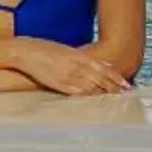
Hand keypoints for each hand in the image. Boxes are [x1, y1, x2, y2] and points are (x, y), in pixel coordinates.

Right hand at [13, 41, 129, 95]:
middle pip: (101, 79)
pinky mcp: (60, 85)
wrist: (25, 51)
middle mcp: (77, 66)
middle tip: (126, 95)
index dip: (116, 77)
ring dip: (105, 95)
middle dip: (114, 88)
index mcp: (79, 55)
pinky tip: (96, 103)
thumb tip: (96, 64)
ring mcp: (69, 77)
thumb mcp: (66, 50)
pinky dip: (90, 98)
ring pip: (93, 88)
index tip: (125, 84)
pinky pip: (79, 94)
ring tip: (115, 102)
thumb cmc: (43, 49)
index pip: (103, 68)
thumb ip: (81, 58)